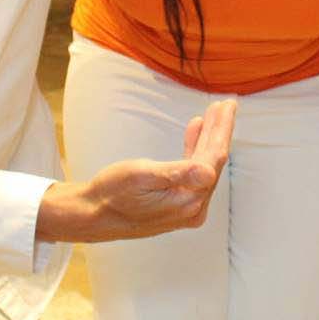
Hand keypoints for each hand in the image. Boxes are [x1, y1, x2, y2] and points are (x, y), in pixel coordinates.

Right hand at [37, 99, 236, 243]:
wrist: (92, 215)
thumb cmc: (113, 193)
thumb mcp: (142, 175)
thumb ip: (178, 173)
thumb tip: (209, 172)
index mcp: (188, 201)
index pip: (214, 159)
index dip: (222, 130)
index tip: (227, 104)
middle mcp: (193, 209)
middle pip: (213, 163)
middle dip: (218, 132)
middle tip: (225, 104)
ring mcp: (186, 210)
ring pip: (204, 167)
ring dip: (207, 139)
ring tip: (211, 115)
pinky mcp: (177, 206)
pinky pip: (193, 174)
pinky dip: (194, 151)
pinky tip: (194, 133)